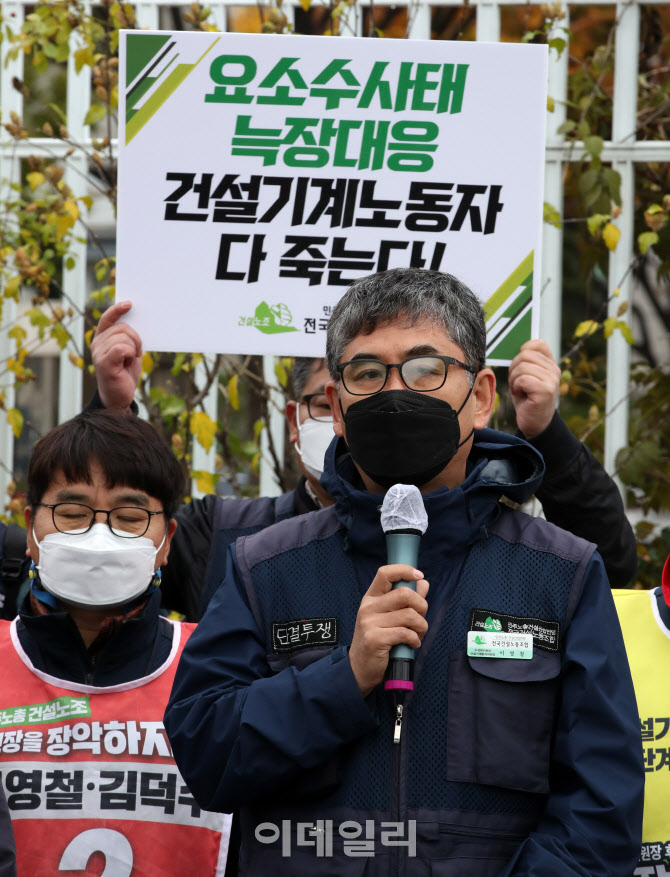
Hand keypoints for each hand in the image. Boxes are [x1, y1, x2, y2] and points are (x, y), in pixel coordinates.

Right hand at [91, 301, 142, 409]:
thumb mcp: (128, 351)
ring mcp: (98, 353)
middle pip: (122, 327)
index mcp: (102, 338)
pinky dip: (131, 353)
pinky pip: (122, 348)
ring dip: (134, 348)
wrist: (119, 396)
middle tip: (137, 352)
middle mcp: (97, 344)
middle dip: (136, 338)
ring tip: (131, 359)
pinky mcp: (104, 363)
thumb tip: (136, 321)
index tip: (129, 304)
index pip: (107, 318)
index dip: (117, 309)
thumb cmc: (124, 373)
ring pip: (124, 338)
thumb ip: (127, 337)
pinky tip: (130, 362)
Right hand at [349, 565, 428, 696]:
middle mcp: (368, 607)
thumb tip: (423, 583)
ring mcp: (370, 623)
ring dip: (421, 626)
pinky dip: (415, 639)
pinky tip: (412, 643)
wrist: (359, 668)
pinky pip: (405, 633)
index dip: (404, 570)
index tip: (418, 576)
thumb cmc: (377, 640)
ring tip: (417, 634)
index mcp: (371, 598)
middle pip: (404, 593)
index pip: (385, 573)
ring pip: (409, 615)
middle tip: (421, 618)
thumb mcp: (389, 617)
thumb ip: (406, 600)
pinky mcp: (375, 639)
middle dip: (422, 606)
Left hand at [508, 339, 560, 438]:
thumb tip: (516, 347)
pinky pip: (522, 379)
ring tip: (520, 390)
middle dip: (513, 369)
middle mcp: (554, 370)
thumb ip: (525, 362)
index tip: (520, 367)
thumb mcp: (527, 376)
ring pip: (522, 367)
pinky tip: (522, 396)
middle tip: (517, 383)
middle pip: (524, 355)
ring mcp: (551, 380)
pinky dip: (516, 387)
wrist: (535, 424)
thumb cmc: (527, 399)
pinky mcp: (545, 391)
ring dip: (514, 380)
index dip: (523, 351)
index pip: (538, 344)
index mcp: (550, 364)